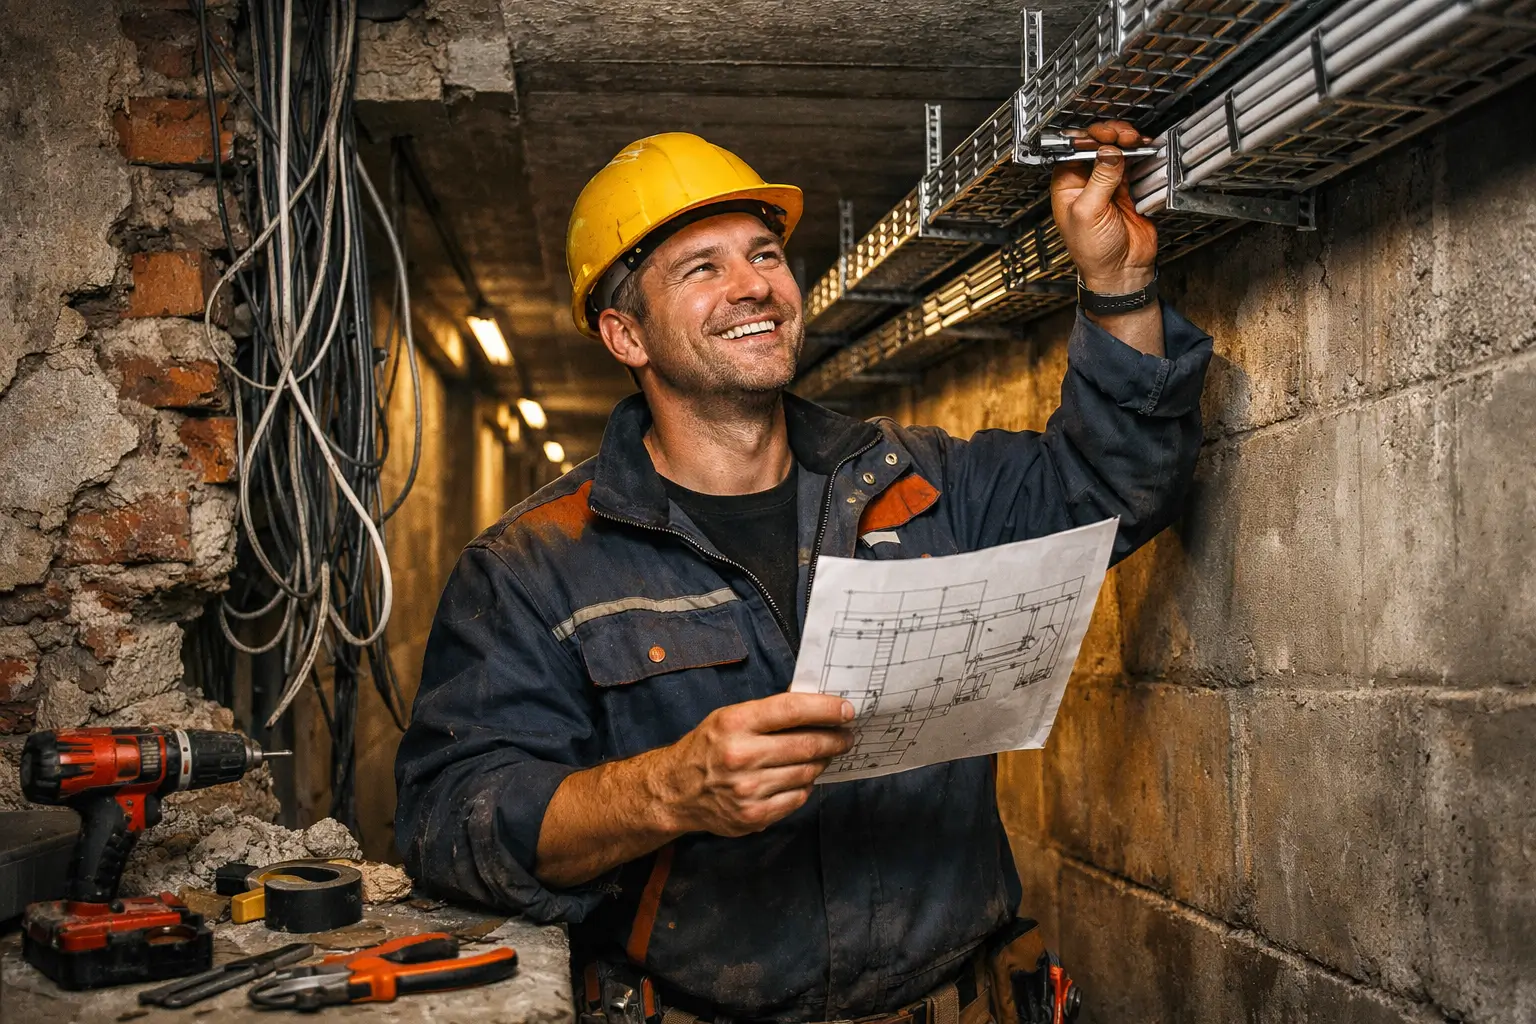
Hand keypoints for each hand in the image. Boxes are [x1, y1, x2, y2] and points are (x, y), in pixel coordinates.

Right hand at [653, 693, 853, 836]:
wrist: (676, 791)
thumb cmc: (708, 747)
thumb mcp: (729, 717)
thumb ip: (769, 712)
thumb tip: (816, 703)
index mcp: (734, 723)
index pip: (792, 710)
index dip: (826, 709)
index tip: (847, 710)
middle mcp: (740, 755)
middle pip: (806, 745)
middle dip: (834, 739)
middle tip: (846, 736)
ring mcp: (747, 790)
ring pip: (806, 773)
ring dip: (821, 762)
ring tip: (822, 755)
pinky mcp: (754, 816)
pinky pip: (797, 798)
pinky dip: (805, 785)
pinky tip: (800, 777)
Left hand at [1050, 120, 1158, 293]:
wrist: (1121, 271)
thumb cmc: (1093, 252)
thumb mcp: (1089, 213)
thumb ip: (1099, 180)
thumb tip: (1108, 152)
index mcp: (1067, 185)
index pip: (1073, 150)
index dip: (1087, 138)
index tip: (1103, 135)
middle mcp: (1086, 180)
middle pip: (1096, 145)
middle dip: (1110, 135)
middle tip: (1124, 136)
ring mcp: (1108, 182)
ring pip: (1116, 150)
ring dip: (1127, 142)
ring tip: (1136, 141)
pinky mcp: (1128, 188)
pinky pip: (1134, 163)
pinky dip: (1140, 154)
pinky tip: (1145, 149)